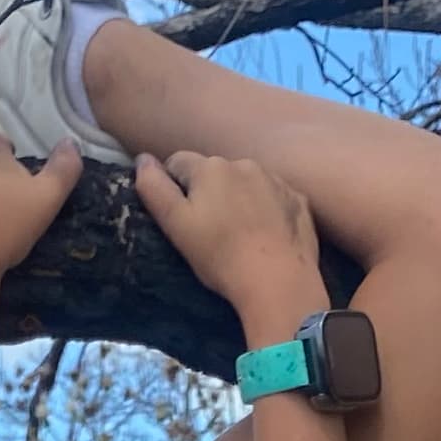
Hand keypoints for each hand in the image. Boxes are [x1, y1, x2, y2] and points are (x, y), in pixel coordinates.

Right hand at [133, 149, 327, 331]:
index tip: (180, 217)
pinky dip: (267, 209)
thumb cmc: (220, 255)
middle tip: (210, 231)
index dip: (173, 187)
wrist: (278, 281)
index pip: (178, 163)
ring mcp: (275, 180)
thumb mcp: (176, 224)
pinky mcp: (298, 200)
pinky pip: (274, 197)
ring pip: (246, 182)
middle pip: (214, 171)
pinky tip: (266, 236)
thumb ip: (154, 188)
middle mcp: (243, 163)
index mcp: (209, 167)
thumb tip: (142, 159)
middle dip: (208, 192)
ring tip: (240, 234)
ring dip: (239, 198)